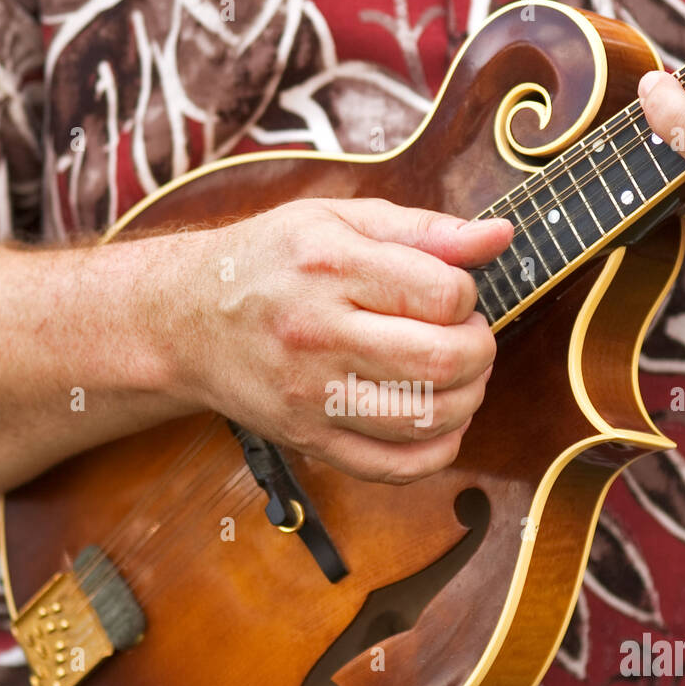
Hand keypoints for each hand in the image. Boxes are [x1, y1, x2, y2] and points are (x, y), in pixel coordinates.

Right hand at [179, 198, 512, 482]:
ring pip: (427, 418)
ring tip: (458, 376)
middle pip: (443, 361)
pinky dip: (438, 450)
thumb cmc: (269, 262)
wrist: (185, 321)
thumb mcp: (339, 219)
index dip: (468, 296)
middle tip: (468, 338)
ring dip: (469, 399)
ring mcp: (312, 395)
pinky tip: (439, 421)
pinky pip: (395, 466)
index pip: (443, 295)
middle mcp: (318, 334)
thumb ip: (423, 228)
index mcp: (329, 265)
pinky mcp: (309, 440)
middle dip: (481, 350)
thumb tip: (499, 236)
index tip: (451, 295)